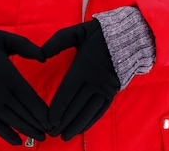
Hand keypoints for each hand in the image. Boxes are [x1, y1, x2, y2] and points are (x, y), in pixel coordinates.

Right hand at [0, 30, 49, 144]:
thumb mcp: (6, 39)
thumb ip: (26, 47)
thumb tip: (44, 57)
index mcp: (10, 77)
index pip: (31, 98)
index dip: (42, 111)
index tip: (53, 119)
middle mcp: (2, 94)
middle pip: (25, 113)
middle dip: (39, 123)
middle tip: (51, 132)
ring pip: (13, 121)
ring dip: (27, 130)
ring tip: (40, 137)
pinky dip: (7, 135)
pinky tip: (17, 142)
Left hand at [42, 19, 119, 140]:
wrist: (128, 36)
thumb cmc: (98, 34)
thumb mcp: (76, 33)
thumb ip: (57, 42)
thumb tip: (40, 55)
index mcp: (82, 68)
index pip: (66, 94)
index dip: (56, 110)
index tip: (48, 121)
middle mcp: (94, 81)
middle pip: (75, 107)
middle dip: (63, 122)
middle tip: (51, 134)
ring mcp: (105, 88)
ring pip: (88, 112)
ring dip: (76, 125)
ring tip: (65, 136)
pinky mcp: (113, 91)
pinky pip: (101, 110)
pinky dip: (91, 121)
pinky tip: (82, 128)